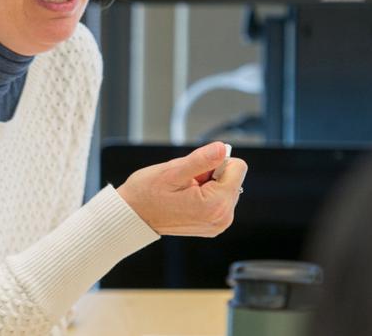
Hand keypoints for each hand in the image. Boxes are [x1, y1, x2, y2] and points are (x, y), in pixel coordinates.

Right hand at [116, 141, 246, 236]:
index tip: (195, 171)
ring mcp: (219, 224)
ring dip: (207, 184)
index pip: (238, 167)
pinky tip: (186, 198)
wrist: (133, 215)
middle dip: (211, 174)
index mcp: (216, 205)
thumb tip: (222, 148)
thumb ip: (201, 160)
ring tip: (183, 191)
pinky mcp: (214, 224)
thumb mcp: (172, 171)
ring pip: (225, 187)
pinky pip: (219, 199)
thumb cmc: (146, 194)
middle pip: (233, 178)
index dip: (215, 162)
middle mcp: (223, 218)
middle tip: (185, 182)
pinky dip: (205, 194)